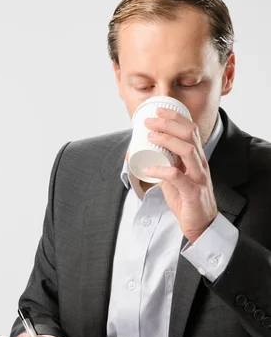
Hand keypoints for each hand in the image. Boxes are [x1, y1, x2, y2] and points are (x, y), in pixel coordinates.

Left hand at [143, 108, 217, 242]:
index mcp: (196, 158)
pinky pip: (177, 177)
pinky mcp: (193, 192)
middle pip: (190, 135)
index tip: (158, 111)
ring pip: (188, 151)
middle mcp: (200, 164)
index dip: (175, 117)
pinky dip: (161, 170)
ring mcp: (199, 177)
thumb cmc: (186, 199)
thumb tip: (136, 156)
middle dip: (169, 124)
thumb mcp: (172, 178)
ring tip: (150, 137)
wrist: (201, 225)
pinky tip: (147, 170)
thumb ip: (161, 165)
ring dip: (167, 140)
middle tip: (150, 121)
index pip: (191, 130)